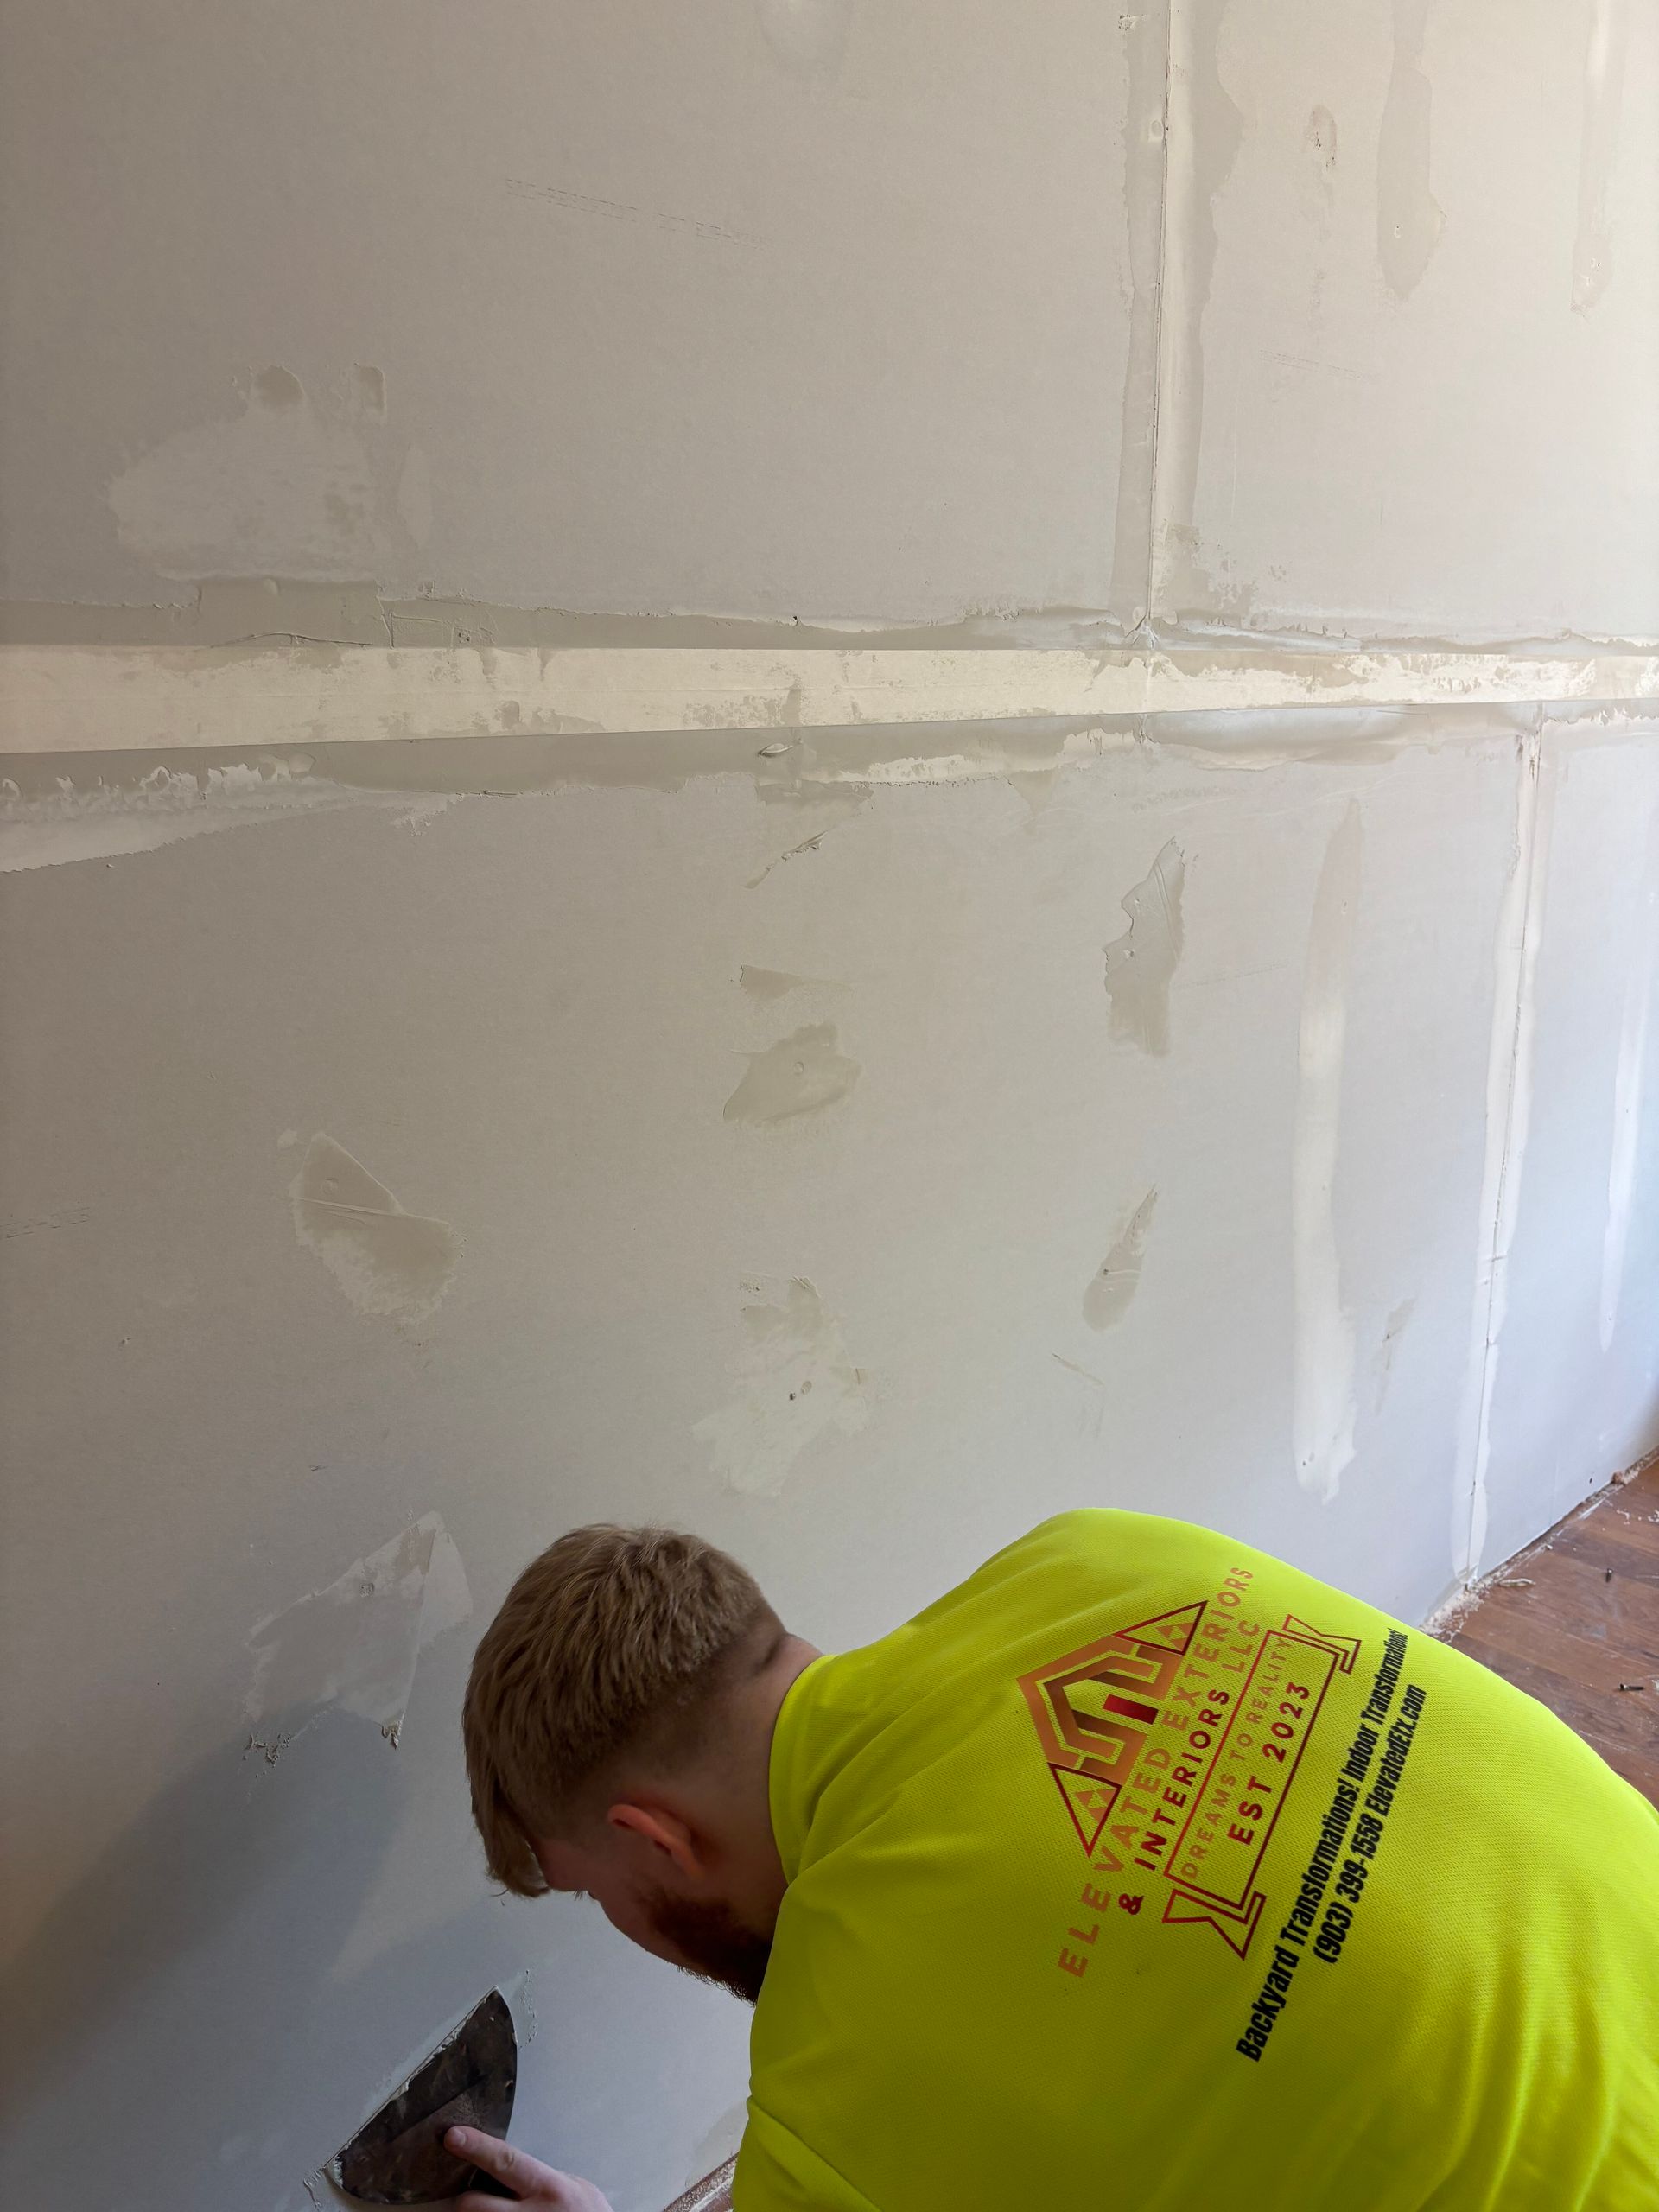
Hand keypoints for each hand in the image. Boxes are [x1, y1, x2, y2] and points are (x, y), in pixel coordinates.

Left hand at [447, 2125, 613, 2210]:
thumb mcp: (572, 2186)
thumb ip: (538, 2176)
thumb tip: (503, 2165)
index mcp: (549, 2189)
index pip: (506, 2162)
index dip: (477, 2148)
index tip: (452, 2136)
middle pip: (473, 2205)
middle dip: (460, 2199)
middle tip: (457, 2194)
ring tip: (478, 2207)